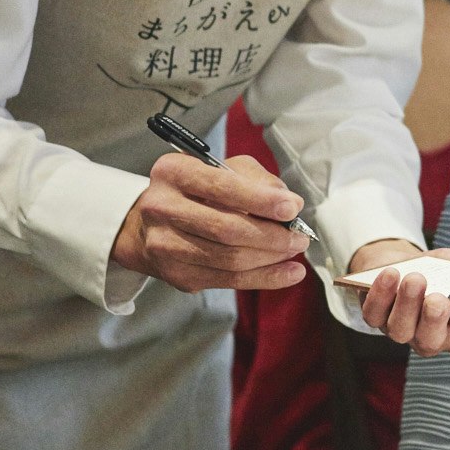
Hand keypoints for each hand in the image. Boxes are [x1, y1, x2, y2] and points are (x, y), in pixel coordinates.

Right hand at [110, 151, 308, 291]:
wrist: (149, 225)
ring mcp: (166, 246)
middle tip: (299, 236)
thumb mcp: (222, 169)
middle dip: (272, 235)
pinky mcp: (177, 275)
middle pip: (227, 228)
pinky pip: (229, 280)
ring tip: (294, 250)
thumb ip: (255, 179)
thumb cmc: (196, 191)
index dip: (260, 200)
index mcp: (174, 172)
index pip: (221, 186)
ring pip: (230, 259)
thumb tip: (289, 203)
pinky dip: (264, 278)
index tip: (292, 208)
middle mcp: (163, 208)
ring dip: (271, 257)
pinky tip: (287, 272)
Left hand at [350, 240, 449, 357]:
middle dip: (435, 321)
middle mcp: (428, 337)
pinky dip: (380, 295)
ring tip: (415, 278)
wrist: (403, 263)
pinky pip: (374, 312)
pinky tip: (390, 274)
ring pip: (400, 329)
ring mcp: (399, 328)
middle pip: (431, 341)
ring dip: (407, 304)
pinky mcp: (375, 314)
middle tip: (440, 300)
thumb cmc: (444, 273)